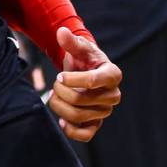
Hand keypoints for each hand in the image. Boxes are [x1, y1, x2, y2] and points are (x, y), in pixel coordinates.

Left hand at [48, 27, 121, 141]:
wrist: (87, 70)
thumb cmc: (84, 56)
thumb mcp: (79, 46)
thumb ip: (71, 40)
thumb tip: (61, 32)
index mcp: (112, 74)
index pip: (93, 81)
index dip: (72, 79)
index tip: (59, 76)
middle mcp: (112, 95)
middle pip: (81, 100)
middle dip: (61, 91)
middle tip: (54, 83)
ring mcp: (105, 110)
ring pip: (79, 115)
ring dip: (60, 106)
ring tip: (54, 95)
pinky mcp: (97, 122)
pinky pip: (86, 134)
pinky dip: (71, 130)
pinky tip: (61, 121)